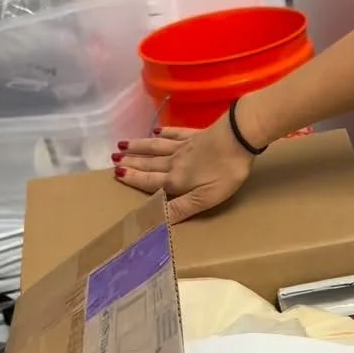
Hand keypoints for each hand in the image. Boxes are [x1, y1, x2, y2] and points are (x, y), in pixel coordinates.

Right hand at [112, 115, 255, 224]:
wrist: (239, 137)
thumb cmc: (225, 172)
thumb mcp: (205, 198)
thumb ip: (180, 209)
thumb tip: (155, 221)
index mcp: (176, 180)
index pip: (151, 181)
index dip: (134, 179)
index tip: (117, 173)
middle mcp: (176, 162)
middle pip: (150, 162)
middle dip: (132, 161)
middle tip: (113, 158)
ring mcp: (186, 145)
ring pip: (157, 147)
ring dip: (140, 146)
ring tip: (124, 144)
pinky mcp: (197, 134)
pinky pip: (175, 133)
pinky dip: (164, 133)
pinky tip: (157, 131)